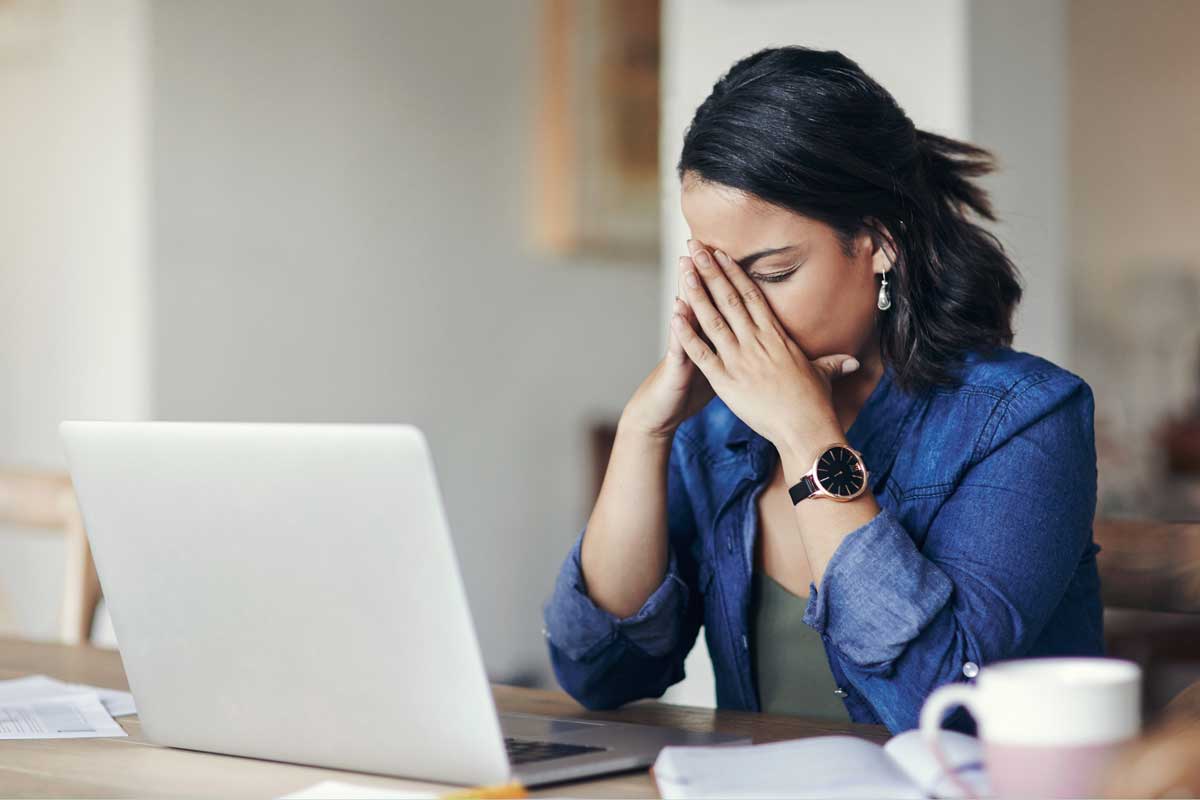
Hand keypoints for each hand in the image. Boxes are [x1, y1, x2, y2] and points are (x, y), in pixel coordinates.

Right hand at [620, 255, 715, 439]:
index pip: (720, 303)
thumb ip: (727, 348)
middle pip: (704, 301)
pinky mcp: (676, 369)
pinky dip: (679, 330)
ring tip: (688, 266)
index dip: (726, 279)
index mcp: (710, 337)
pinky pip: (679, 348)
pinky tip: (677, 312)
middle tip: (705, 243)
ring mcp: (683, 350)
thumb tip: (749, 336)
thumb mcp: (715, 367)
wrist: (659, 412)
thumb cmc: (688, 391)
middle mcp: (695, 338)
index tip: (732, 251)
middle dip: (706, 274)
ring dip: (688, 292)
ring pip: (687, 317)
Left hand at [671, 242, 858, 463]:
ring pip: (713, 318)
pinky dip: (687, 333)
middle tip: (695, 247)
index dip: (735, 273)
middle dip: (710, 270)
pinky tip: (674, 313)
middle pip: (730, 298)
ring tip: (683, 268)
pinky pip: (701, 352)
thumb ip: (832, 364)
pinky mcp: (726, 381)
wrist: (805, 429)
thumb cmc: (815, 405)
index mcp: (776, 336)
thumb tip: (853, 361)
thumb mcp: (823, 376)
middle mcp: (757, 341)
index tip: (720, 254)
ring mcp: (740, 359)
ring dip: (697, 291)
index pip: (752, 296)